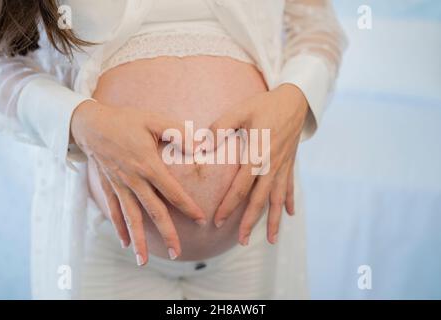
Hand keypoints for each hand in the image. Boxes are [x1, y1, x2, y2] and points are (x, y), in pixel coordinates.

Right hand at [71, 100, 205, 263]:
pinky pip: (114, 211)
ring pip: (131, 218)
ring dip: (139, 239)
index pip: (172, 191)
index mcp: (148, 164)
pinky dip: (119, 228)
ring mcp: (119, 186)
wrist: (90, 124)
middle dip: (166, 233)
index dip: (187, 207)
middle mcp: (134, 180)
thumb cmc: (125, 120)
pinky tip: (125, 243)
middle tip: (177, 253)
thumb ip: (178, 132)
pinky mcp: (109, 187)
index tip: (200, 220)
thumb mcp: (154, 120)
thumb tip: (199, 145)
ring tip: (143, 260)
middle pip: (153, 211)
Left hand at [209, 84, 308, 244]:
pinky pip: (290, 188)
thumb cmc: (265, 105)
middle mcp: (272, 166)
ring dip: (273, 220)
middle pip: (260, 201)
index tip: (218, 222)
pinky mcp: (290, 164)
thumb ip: (221, 127)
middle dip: (250, 222)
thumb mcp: (241, 110)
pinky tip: (290, 215)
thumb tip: (202, 146)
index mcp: (258, 155)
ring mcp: (283, 167)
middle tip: (241, 241)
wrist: (295, 99)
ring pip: (278, 200)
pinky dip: (290, 202)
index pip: (241, 188)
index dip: (229, 206)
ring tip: (270, 239)